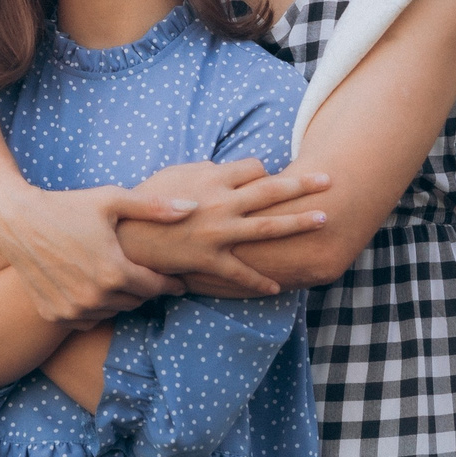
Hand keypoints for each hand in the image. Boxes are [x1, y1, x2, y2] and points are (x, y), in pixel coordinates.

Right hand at [0, 184, 189, 326]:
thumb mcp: (112, 200)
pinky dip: (93, 307)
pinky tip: (91, 287)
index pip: (156, 287)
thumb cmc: (66, 206)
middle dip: (143, 287)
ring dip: (119, 298)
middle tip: (142, 272)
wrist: (15, 221)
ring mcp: (73, 310)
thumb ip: (155, 208)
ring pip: (113, 311)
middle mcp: (95, 298)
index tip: (176, 279)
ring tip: (116, 277)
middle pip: (136, 301)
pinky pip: (87, 320)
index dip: (169, 282)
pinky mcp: (55, 315)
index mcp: (115, 272)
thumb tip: (193, 208)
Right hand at [118, 160, 332, 297]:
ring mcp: (219, 234)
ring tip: (324, 219)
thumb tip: (222, 168)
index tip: (272, 178)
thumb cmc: (145, 203)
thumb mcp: (173, 174)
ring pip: (268, 227)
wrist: (125, 237)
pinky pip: (242, 273)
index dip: (266, 172)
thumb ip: (202, 170)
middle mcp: (222, 203)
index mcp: (212, 178)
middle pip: (271, 190)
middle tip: (330, 180)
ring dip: (298, 223)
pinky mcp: (210, 261)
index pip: (254, 168)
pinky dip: (260, 282)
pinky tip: (278, 288)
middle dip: (303, 185)